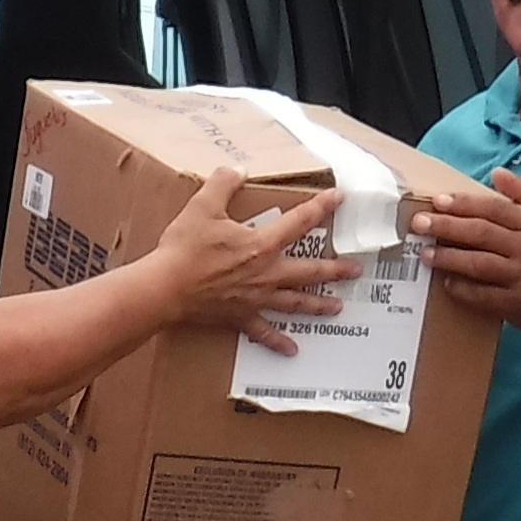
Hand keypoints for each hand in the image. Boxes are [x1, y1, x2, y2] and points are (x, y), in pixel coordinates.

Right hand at [153, 165, 356, 353]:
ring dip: (318, 305)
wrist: (165, 288)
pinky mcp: (239, 317)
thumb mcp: (203, 206)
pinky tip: (292, 350)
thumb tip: (237, 169)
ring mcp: (255, 298)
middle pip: (309, 272)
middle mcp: (266, 273)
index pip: (300, 222)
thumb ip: (223, 183)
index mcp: (261, 244)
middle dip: (335, 270)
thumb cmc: (184, 249)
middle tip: (355, 270)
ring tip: (338, 307)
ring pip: (295, 302)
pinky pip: (264, 332)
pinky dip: (278, 341)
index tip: (339, 199)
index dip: (321, 207)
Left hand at [411, 167, 520, 338]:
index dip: (464, 204)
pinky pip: (482, 295)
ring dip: (449, 258)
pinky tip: (446, 282)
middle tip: (419, 223)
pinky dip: (462, 289)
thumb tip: (497, 172)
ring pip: (479, 264)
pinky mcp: (515, 304)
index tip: (437, 201)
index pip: (494, 209)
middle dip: (447, 227)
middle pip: (482, 233)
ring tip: (425, 253)